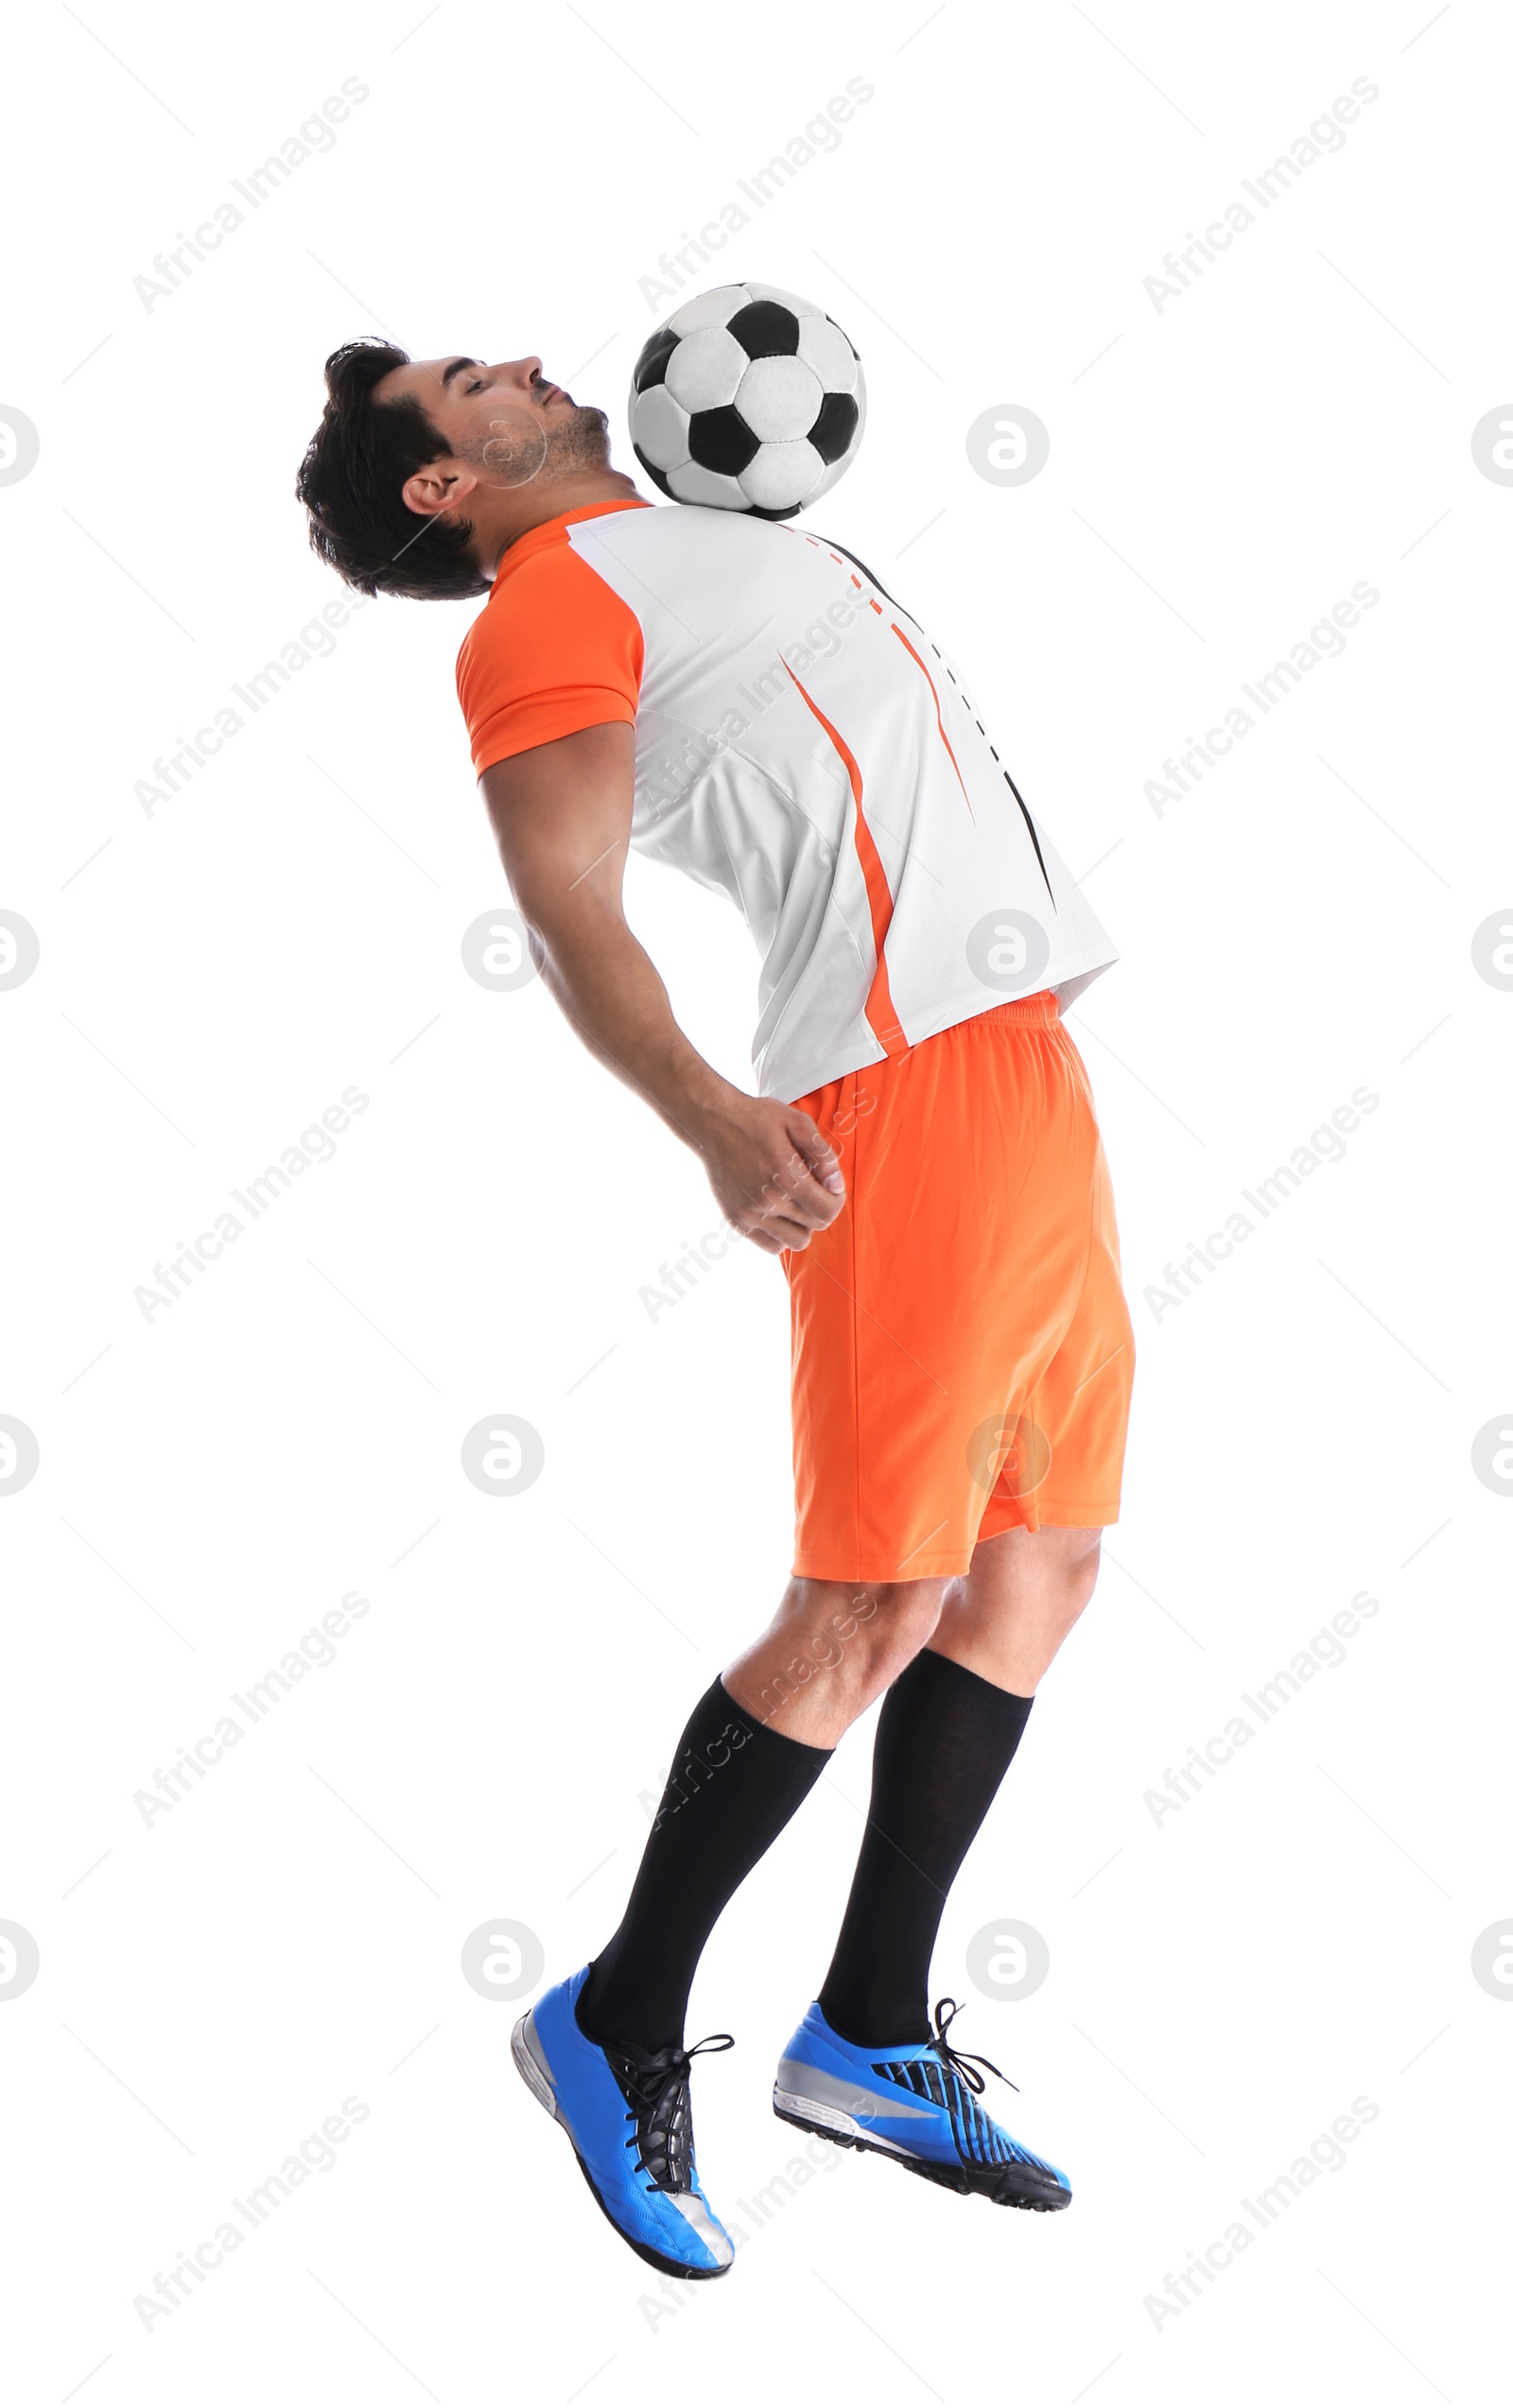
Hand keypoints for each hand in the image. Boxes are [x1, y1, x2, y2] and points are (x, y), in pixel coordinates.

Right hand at [696, 1097, 845, 1255]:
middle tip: (810, 1188)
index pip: (828, 1211)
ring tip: (794, 1202)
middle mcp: (768, 1200)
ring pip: (797, 1241)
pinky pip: (772, 1246)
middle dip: (821, 1207)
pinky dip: (780, 1234)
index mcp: (786, 1175)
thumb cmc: (755, 1119)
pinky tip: (777, 1212)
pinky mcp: (737, 1221)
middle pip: (816, 1225)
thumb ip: (823, 1154)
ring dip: (802, 1224)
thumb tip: (836, 1184)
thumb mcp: (797, 1122)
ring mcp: (751, 1214)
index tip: (829, 1187)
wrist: (713, 1124)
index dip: (836, 1199)